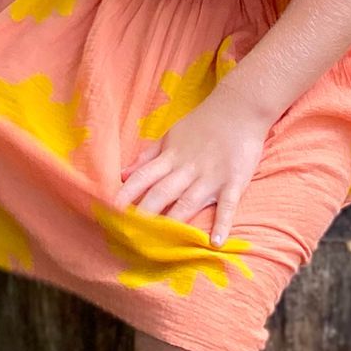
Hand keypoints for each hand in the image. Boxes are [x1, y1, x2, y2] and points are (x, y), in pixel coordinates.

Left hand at [115, 90, 273, 245]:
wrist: (239, 107)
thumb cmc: (203, 124)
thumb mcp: (171, 135)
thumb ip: (148, 156)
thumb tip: (122, 174)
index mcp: (171, 157)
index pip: (143, 176)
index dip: (127, 193)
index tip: (111, 211)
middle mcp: (188, 168)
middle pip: (162, 192)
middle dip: (145, 213)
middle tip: (130, 235)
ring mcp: (211, 176)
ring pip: (189, 201)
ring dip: (175, 221)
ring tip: (161, 243)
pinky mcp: (234, 181)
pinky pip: (228, 205)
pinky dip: (222, 223)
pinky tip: (215, 242)